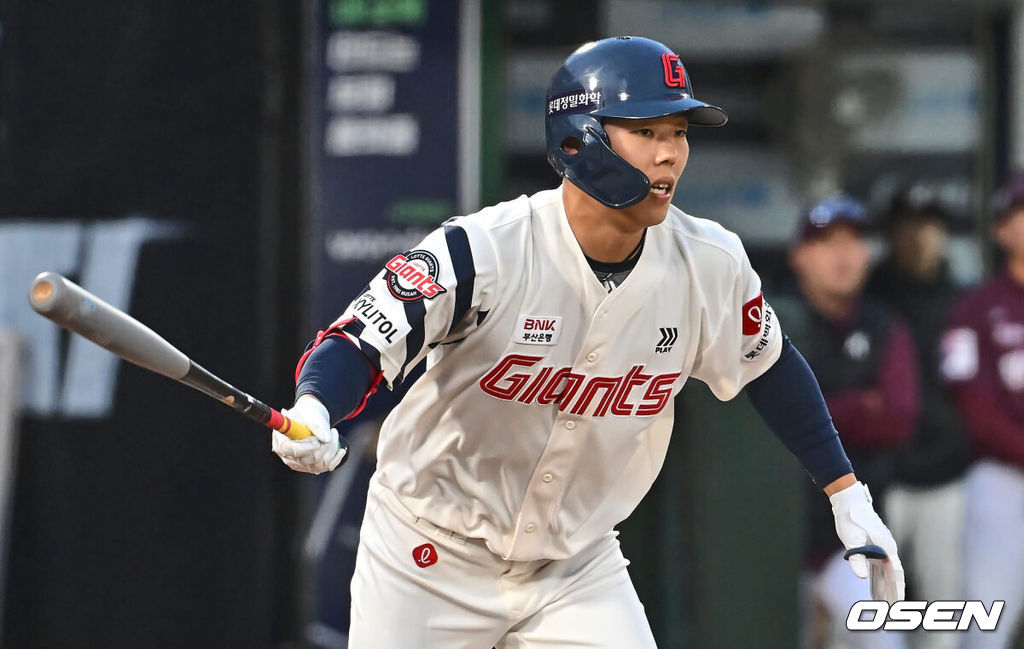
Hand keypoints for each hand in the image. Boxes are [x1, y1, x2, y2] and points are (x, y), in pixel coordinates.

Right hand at [271, 395, 347, 473]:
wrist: (311, 418)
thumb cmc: (306, 414)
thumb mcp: (309, 413)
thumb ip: (316, 424)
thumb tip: (325, 438)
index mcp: (281, 442)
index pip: (290, 450)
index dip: (305, 447)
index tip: (317, 441)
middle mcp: (287, 456)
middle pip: (307, 459)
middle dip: (324, 446)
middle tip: (332, 431)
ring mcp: (299, 464)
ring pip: (319, 463)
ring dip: (332, 448)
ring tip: (333, 433)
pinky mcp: (310, 467)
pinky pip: (326, 467)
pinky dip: (336, 458)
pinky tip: (340, 449)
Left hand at [829, 481, 904, 602]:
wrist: (849, 501)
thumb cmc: (850, 519)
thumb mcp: (851, 539)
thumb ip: (857, 558)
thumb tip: (860, 577)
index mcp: (886, 549)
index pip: (896, 574)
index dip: (897, 590)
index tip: (898, 604)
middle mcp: (887, 550)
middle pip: (892, 577)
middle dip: (892, 595)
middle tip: (890, 614)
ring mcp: (881, 550)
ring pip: (884, 575)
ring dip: (884, 591)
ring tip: (882, 608)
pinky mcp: (873, 550)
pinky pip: (876, 570)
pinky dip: (875, 582)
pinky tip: (873, 594)